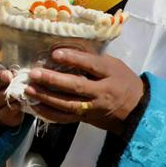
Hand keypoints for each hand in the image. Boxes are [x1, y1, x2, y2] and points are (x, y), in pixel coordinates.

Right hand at [0, 43, 24, 127]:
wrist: (9, 109)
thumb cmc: (11, 84)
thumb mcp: (11, 69)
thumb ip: (13, 57)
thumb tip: (18, 37)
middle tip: (8, 76)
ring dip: (7, 94)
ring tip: (19, 90)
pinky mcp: (2, 114)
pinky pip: (6, 111)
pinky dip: (13, 107)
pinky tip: (21, 102)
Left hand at [25, 48, 143, 134]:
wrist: (136, 109)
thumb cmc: (122, 80)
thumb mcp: (113, 64)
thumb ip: (92, 58)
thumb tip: (66, 48)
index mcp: (110, 73)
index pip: (91, 65)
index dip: (73, 59)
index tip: (55, 54)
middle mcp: (102, 92)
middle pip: (76, 87)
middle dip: (53, 80)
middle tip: (34, 73)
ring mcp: (93, 108)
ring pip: (68, 104)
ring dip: (46, 97)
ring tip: (29, 89)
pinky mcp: (86, 118)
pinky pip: (65, 118)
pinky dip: (49, 113)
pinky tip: (35, 105)